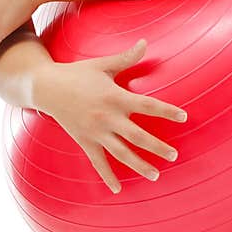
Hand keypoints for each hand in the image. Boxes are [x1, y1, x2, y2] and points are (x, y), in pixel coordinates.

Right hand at [35, 39, 187, 193]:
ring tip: (156, 175)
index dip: (167, 111)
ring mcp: (95, 132)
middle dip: (157, 147)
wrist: (46, 87)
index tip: (185, 117)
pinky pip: (98, 163)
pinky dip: (107, 177)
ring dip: (139, 165)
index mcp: (116, 97)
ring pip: (121, 154)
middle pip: (138, 136)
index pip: (148, 105)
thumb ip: (127, 57)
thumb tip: (145, 42)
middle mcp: (107, 117)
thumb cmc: (78, 73)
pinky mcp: (84, 141)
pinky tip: (118, 190)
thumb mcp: (103, 64)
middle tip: (175, 155)